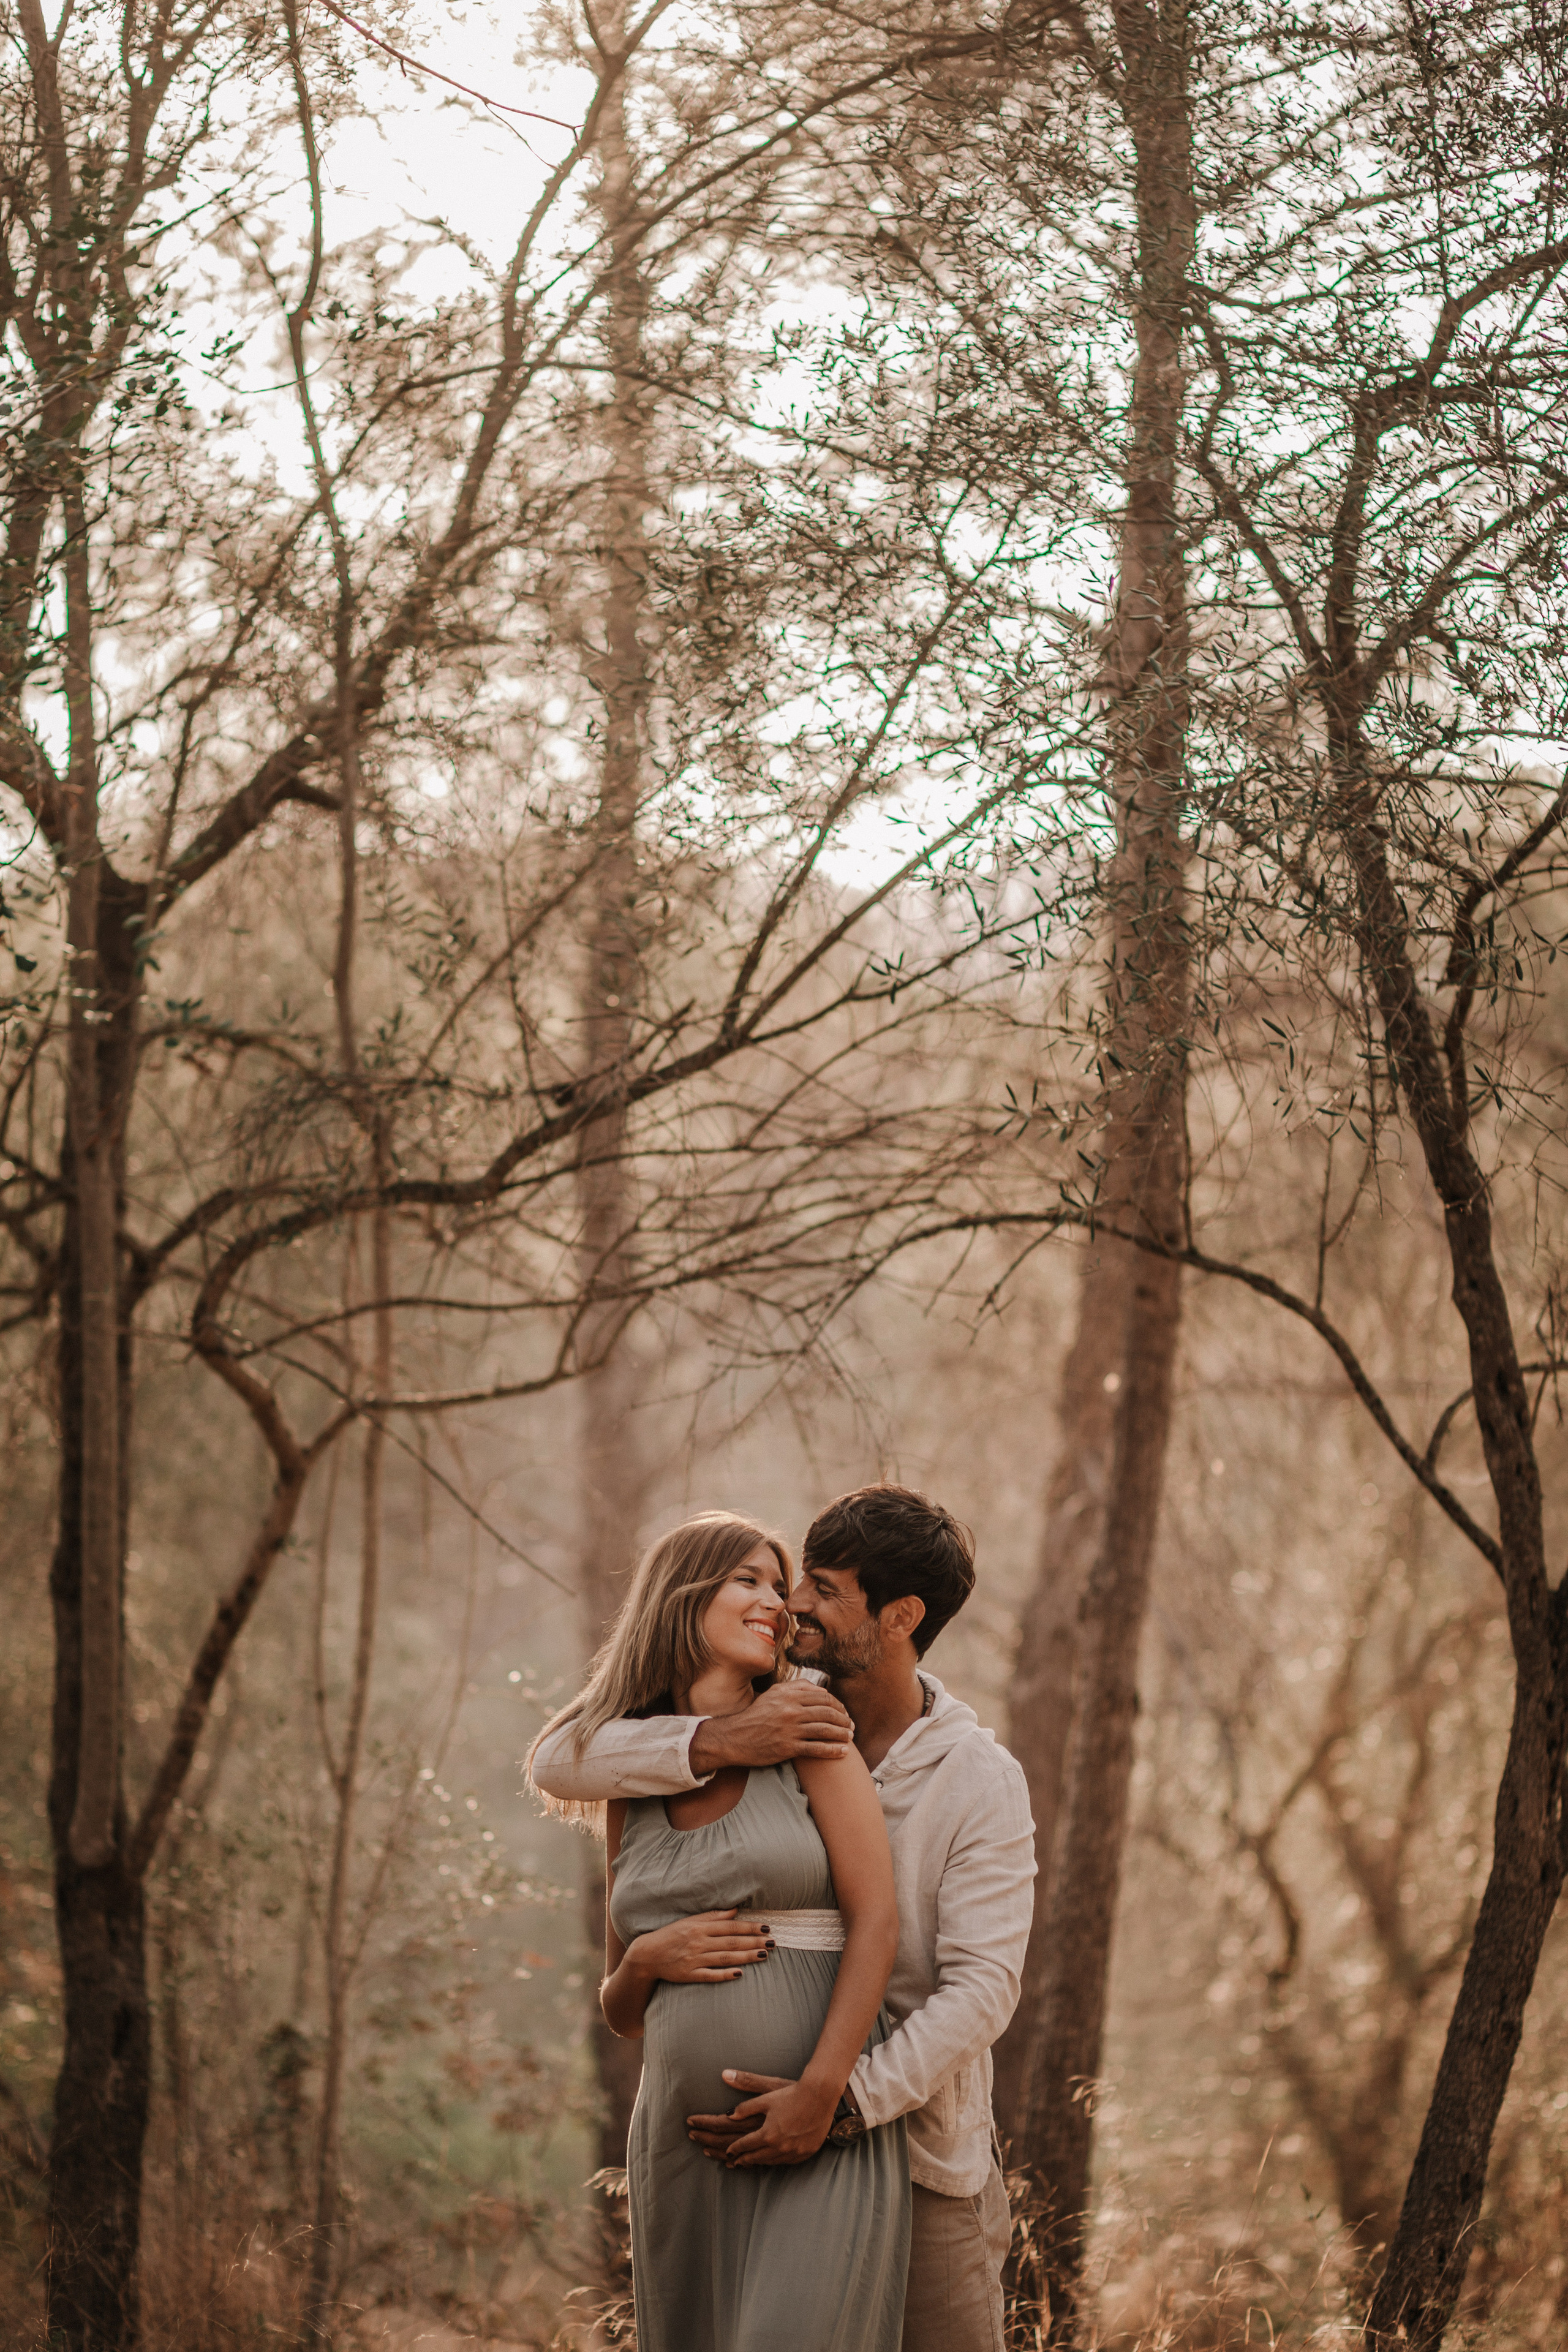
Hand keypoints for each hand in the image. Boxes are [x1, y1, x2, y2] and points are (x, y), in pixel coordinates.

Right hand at [631, 1911, 774, 1985]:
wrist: (647, 1955)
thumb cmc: (671, 1935)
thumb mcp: (690, 1921)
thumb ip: (712, 1916)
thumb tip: (734, 1910)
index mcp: (699, 1927)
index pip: (730, 1927)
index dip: (749, 1927)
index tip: (766, 1927)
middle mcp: (699, 1942)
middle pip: (731, 1942)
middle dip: (753, 1942)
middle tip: (773, 1942)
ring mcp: (694, 1960)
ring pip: (725, 1958)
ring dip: (746, 1957)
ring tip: (764, 1955)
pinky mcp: (689, 1975)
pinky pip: (710, 1975)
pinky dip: (725, 1975)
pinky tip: (740, 1974)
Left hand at [686, 2069, 837, 2165]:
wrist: (821, 2096)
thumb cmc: (792, 2093)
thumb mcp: (766, 2097)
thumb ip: (745, 2107)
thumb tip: (727, 2113)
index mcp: (767, 2134)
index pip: (745, 2145)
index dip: (734, 2149)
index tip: (728, 2152)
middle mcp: (779, 2147)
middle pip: (755, 2157)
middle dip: (742, 2159)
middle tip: (733, 2161)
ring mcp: (794, 2152)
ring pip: (770, 2162)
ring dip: (757, 2162)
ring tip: (749, 2163)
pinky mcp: (805, 2153)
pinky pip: (786, 2162)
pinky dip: (776, 2161)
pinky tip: (772, 2159)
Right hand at [689, 1683, 853, 1775]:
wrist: (735, 1737)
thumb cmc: (756, 1715)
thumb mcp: (773, 1693)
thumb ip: (796, 1687)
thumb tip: (820, 1689)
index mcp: (789, 1695)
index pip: (824, 1698)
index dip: (839, 1705)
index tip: (844, 1712)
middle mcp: (791, 1710)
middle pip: (828, 1713)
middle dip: (844, 1720)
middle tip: (851, 1726)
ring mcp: (790, 1729)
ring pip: (825, 1730)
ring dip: (842, 1734)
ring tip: (850, 1737)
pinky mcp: (788, 1747)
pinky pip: (816, 1748)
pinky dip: (833, 1750)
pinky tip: (843, 1751)